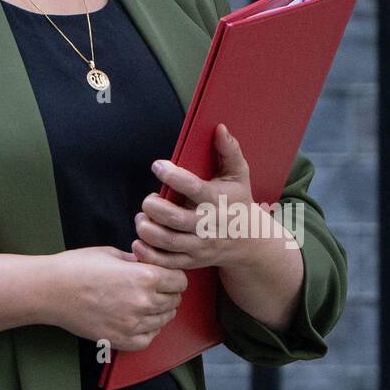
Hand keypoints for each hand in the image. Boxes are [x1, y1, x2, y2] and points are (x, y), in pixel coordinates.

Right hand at [42, 245, 187, 350]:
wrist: (51, 290)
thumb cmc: (76, 267)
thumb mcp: (111, 253)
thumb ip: (136, 260)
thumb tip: (148, 263)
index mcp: (145, 276)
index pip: (180, 281)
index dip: (173, 276)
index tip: (164, 275)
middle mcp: (144, 302)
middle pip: (175, 300)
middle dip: (168, 292)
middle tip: (153, 288)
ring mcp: (133, 324)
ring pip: (164, 320)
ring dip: (159, 311)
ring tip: (143, 302)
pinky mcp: (121, 340)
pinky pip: (149, 338)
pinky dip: (148, 330)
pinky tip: (137, 319)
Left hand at [131, 123, 267, 272]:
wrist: (250, 242)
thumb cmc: (238, 201)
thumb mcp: (239, 175)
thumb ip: (229, 150)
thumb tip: (219, 127)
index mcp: (216, 200)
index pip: (192, 187)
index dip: (171, 175)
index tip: (158, 165)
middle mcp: (207, 225)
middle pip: (173, 218)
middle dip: (153, 206)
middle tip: (149, 199)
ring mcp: (199, 246)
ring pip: (166, 241)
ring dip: (146, 229)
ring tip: (142, 218)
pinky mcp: (191, 261)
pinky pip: (166, 262)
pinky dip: (148, 254)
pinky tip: (139, 241)